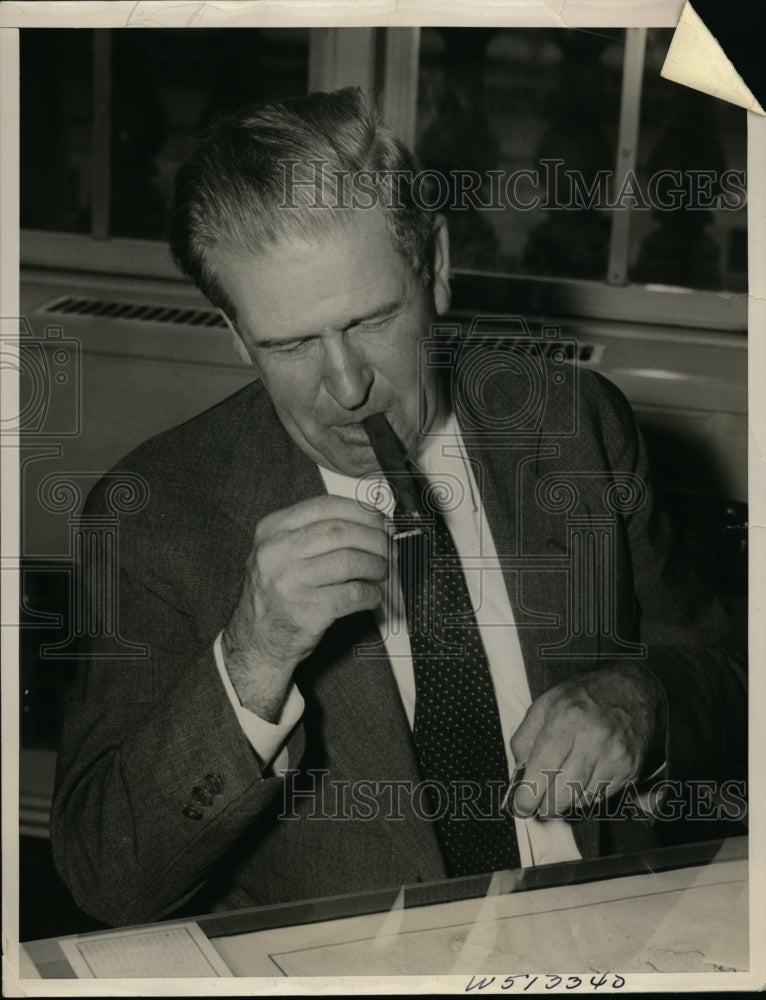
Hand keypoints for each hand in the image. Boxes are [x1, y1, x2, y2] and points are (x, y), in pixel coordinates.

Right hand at [222, 495, 387, 720]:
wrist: (256, 639)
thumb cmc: (277, 592)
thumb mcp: (281, 551)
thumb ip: (314, 532)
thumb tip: (369, 522)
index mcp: (272, 529)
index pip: (326, 506)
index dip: (361, 511)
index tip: (379, 520)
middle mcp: (278, 552)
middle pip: (341, 532)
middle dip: (375, 539)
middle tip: (389, 548)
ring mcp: (291, 581)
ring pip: (350, 561)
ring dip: (376, 566)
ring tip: (381, 572)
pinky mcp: (307, 610)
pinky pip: (353, 594)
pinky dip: (370, 594)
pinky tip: (372, 596)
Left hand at [509, 665, 665, 818]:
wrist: (633, 689)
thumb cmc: (584, 697)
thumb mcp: (546, 703)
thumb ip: (525, 736)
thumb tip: (519, 771)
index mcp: (566, 719)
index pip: (543, 767)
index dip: (529, 794)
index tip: (521, 806)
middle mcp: (593, 738)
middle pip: (563, 791)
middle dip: (546, 806)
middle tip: (538, 807)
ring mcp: (615, 756)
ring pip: (582, 799)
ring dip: (565, 803)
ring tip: (557, 794)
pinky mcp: (630, 769)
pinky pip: (601, 797)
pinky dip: (585, 797)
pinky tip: (580, 784)